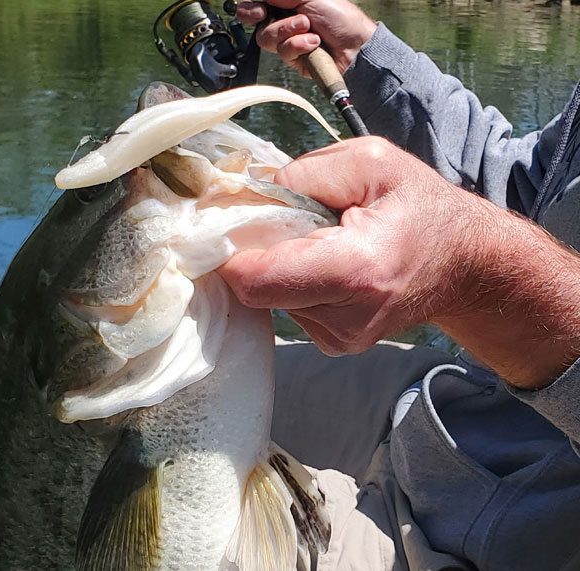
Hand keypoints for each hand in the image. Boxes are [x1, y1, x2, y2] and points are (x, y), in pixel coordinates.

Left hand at [218, 137, 579, 387]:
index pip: (255, 280)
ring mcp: (340, 339)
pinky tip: (325, 264)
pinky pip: (289, 308)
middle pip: (256, 290)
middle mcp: (345, 318)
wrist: (465, 265)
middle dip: (254, 252)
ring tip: (317, 241)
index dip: (232, 250)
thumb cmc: (419, 208)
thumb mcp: (370, 162)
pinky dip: (293, 282)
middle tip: (279, 221)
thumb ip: (303, 174)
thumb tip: (248, 193)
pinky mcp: (336, 344)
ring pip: (270, 299)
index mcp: (355, 271)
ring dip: (278, 266)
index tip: (233, 220)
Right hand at [236, 0, 377, 74]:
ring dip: (288, 31)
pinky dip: (299, 45)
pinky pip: (284, 52)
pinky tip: (313, 43)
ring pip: (268, 39)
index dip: (251, 8)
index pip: (259, 6)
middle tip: (265, 15)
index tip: (257, 10)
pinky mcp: (293, 59)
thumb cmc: (340, 18)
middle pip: (258, 24)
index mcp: (289, 6)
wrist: (355, 46)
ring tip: (309, 28)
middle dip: (262, 18)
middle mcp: (286, 24)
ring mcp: (289, 42)